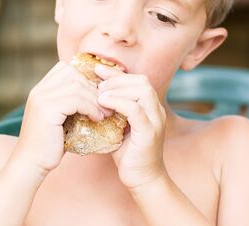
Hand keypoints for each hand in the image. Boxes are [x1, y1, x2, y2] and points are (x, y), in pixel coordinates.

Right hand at [14, 61, 103, 174]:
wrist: (31, 164)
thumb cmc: (49, 144)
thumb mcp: (60, 118)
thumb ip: (70, 103)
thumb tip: (97, 94)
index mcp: (40, 89)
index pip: (65, 68)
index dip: (84, 78)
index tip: (96, 94)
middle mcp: (39, 90)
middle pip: (73, 74)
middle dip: (92, 88)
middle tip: (105, 104)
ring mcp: (41, 98)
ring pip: (77, 86)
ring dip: (95, 99)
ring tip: (104, 113)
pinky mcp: (47, 110)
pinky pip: (76, 99)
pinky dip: (91, 107)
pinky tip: (97, 118)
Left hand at [95, 64, 167, 189]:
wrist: (142, 179)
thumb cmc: (128, 153)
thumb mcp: (119, 126)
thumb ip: (113, 110)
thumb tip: (92, 94)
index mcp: (150, 107)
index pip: (138, 79)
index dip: (117, 73)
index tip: (98, 70)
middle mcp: (156, 111)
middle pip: (142, 81)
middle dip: (117, 79)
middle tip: (98, 85)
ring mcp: (155, 121)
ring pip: (142, 91)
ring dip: (118, 89)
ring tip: (99, 95)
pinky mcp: (149, 133)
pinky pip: (136, 110)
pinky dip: (118, 102)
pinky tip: (103, 103)